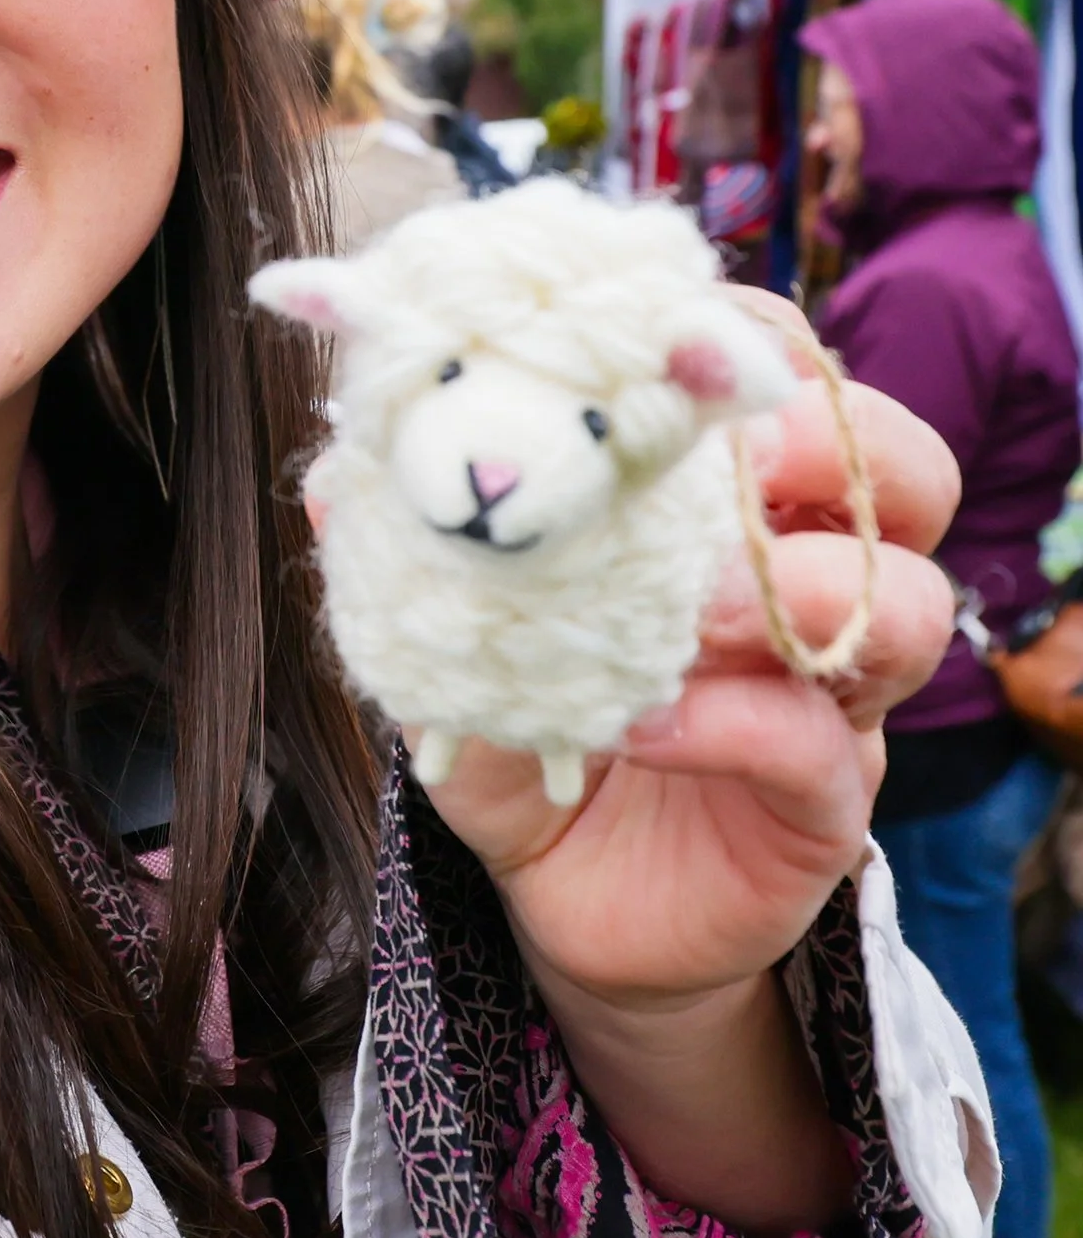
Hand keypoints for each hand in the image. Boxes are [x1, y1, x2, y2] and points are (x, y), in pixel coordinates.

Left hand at [411, 294, 959, 1229]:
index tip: (675, 340)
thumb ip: (417, 552)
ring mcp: (834, 690)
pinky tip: (641, 726)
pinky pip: (822, 745)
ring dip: (796, 589)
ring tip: (688, 613)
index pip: (788, 378)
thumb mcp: (457, 629)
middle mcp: (806, 576)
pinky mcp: (827, 799)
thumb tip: (334, 478)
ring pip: (903, 604)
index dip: (751, 344)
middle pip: (903, 467)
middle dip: (825, 446)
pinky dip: (732, 723)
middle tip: (726, 471)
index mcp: (729, 501)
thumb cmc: (525, 731)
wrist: (561, 898)